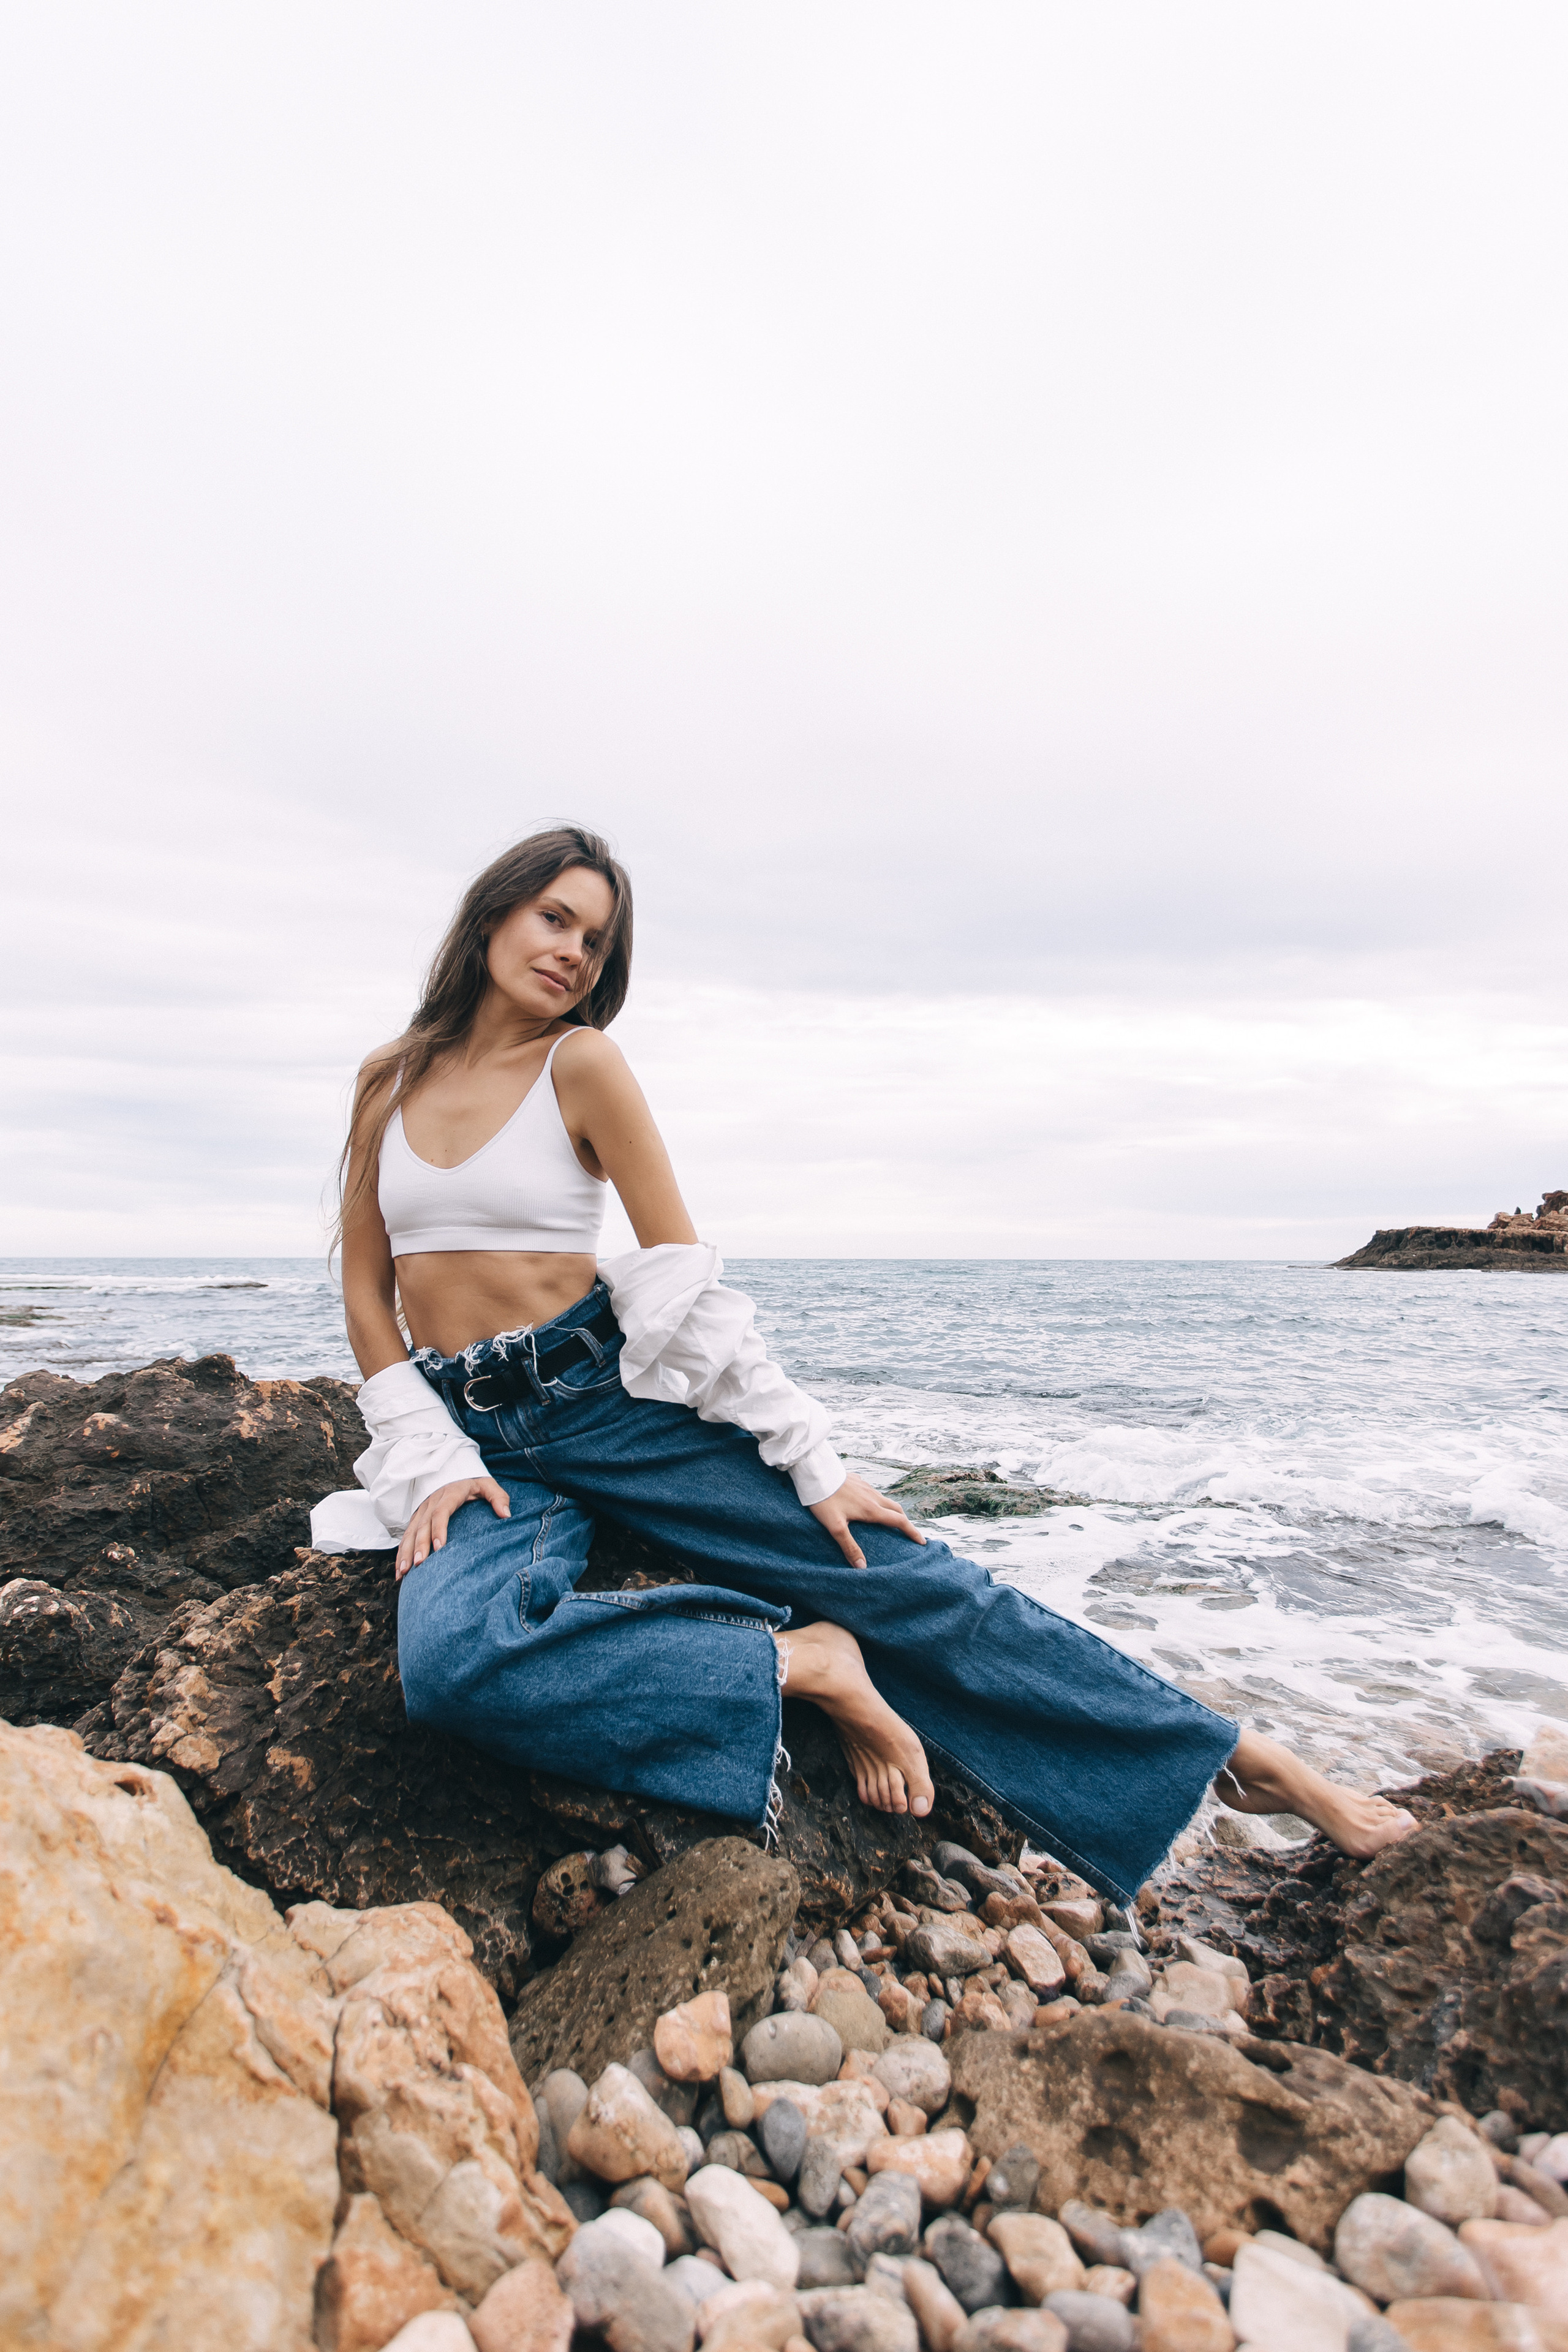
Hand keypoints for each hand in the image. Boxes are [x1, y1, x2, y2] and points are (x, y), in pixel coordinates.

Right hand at [395, 1476, 509, 1579]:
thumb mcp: (488, 1484)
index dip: (439, 1529)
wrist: (454, 1469)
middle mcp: (431, 1502)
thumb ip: (498, 1498)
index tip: (440, 1548)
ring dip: (405, 1551)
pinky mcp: (416, 1517)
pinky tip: (400, 1570)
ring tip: (404, 1571)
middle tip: (418, 1564)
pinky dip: (401, 1552)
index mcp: (449, 1493)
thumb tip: (506, 1515)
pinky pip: (406, 1535)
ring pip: (410, 1531)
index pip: (441, 1512)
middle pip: (422, 1524)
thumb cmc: (473, 1482)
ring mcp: (421, 1510)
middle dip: (418, 1545)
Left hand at [808, 1473, 926, 1569]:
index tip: (922, 1541)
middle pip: (897, 1509)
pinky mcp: (858, 1481)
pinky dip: (879, 1502)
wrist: (816, 1473)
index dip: (912, 1532)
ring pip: (886, 1500)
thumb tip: (862, 1567)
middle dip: (905, 1522)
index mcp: (872, 1509)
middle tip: (908, 1533)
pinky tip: (868, 1505)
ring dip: (892, 1511)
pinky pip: (874, 1493)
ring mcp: (866, 1487)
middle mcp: (873, 1496)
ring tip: (889, 1521)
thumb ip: (849, 1547)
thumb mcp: (835, 1527)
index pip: (899, 1521)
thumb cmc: (824, 1500)